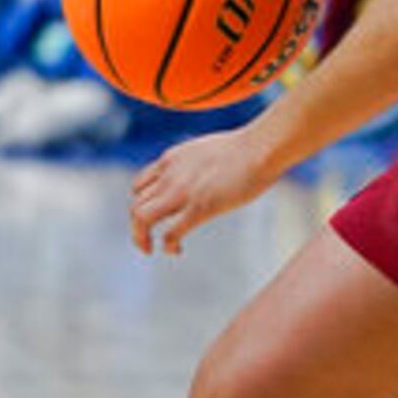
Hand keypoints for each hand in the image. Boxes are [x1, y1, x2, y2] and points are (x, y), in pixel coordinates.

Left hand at [130, 124, 277, 256]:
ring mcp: (182, 191)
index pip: (139, 186)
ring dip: (141, 238)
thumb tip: (205, 175)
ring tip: (151, 249)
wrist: (262, 146)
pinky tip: (177, 250)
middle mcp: (170, 175)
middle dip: (138, 227)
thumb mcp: (208, 150)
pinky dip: (167, 246)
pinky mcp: (199, 207)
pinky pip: (169, 234)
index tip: (156, 217)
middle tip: (147, 240)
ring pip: (141, 219)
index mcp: (172, 160)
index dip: (143, 205)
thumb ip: (196, 164)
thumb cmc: (248, 147)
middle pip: (135, 206)